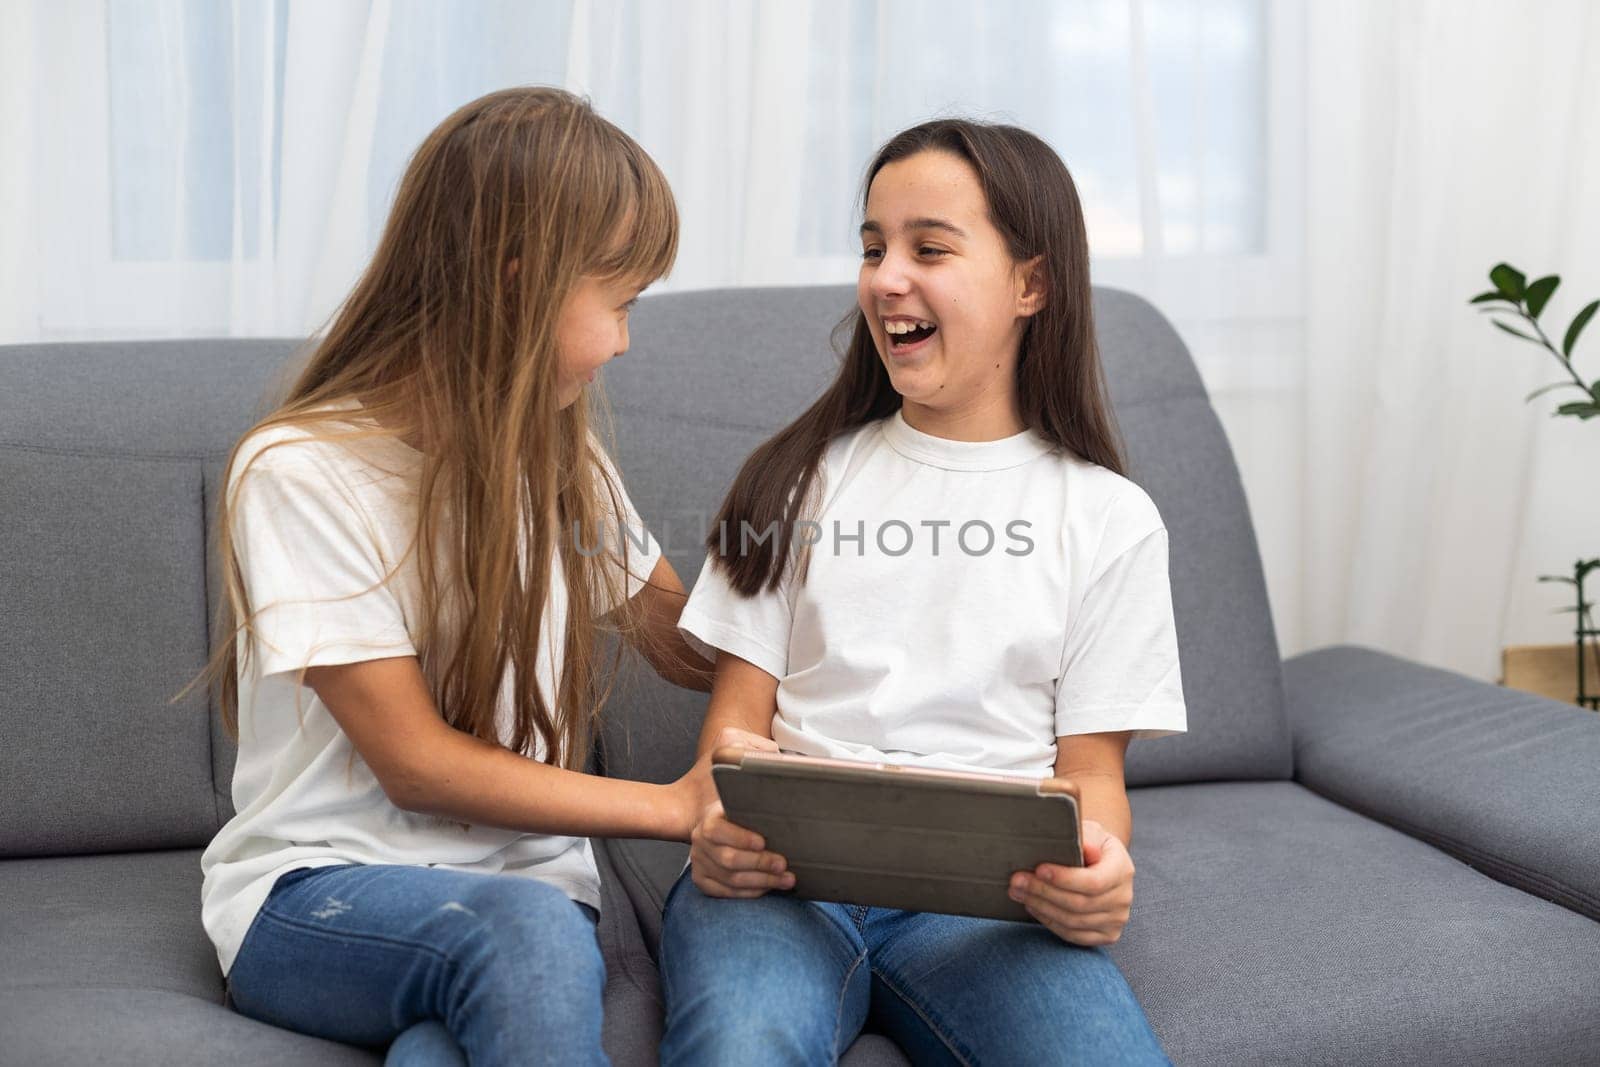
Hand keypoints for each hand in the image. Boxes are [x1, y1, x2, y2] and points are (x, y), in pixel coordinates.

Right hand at [683, 727, 788, 897]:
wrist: (694, 811)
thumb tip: (776, 755)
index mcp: (708, 816)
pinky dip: (747, 893)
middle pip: (729, 860)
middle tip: (785, 864)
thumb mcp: (732, 768)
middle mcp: (699, 840)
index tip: (764, 840)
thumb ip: (751, 756)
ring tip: (787, 879)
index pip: (718, 830)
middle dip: (760, 864)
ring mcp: (698, 861)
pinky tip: (767, 887)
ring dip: (761, 882)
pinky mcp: (701, 879)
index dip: (741, 838)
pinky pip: (723, 893)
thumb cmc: (729, 794)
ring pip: (730, 880)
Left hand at [1008, 818, 1133, 946]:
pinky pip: (1073, 935)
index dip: (1065, 879)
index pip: (1094, 882)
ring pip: (1073, 921)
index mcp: (1122, 870)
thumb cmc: (1091, 845)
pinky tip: (1033, 906)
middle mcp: (1123, 898)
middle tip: (1017, 881)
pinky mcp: (1106, 935)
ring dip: (1041, 907)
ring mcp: (1116, 920)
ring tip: (1018, 892)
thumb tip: (1085, 848)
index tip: (1039, 870)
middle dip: (1044, 892)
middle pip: (1080, 904)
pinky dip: (1049, 922)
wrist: (1102, 865)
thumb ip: (1088, 837)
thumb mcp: (1092, 833)